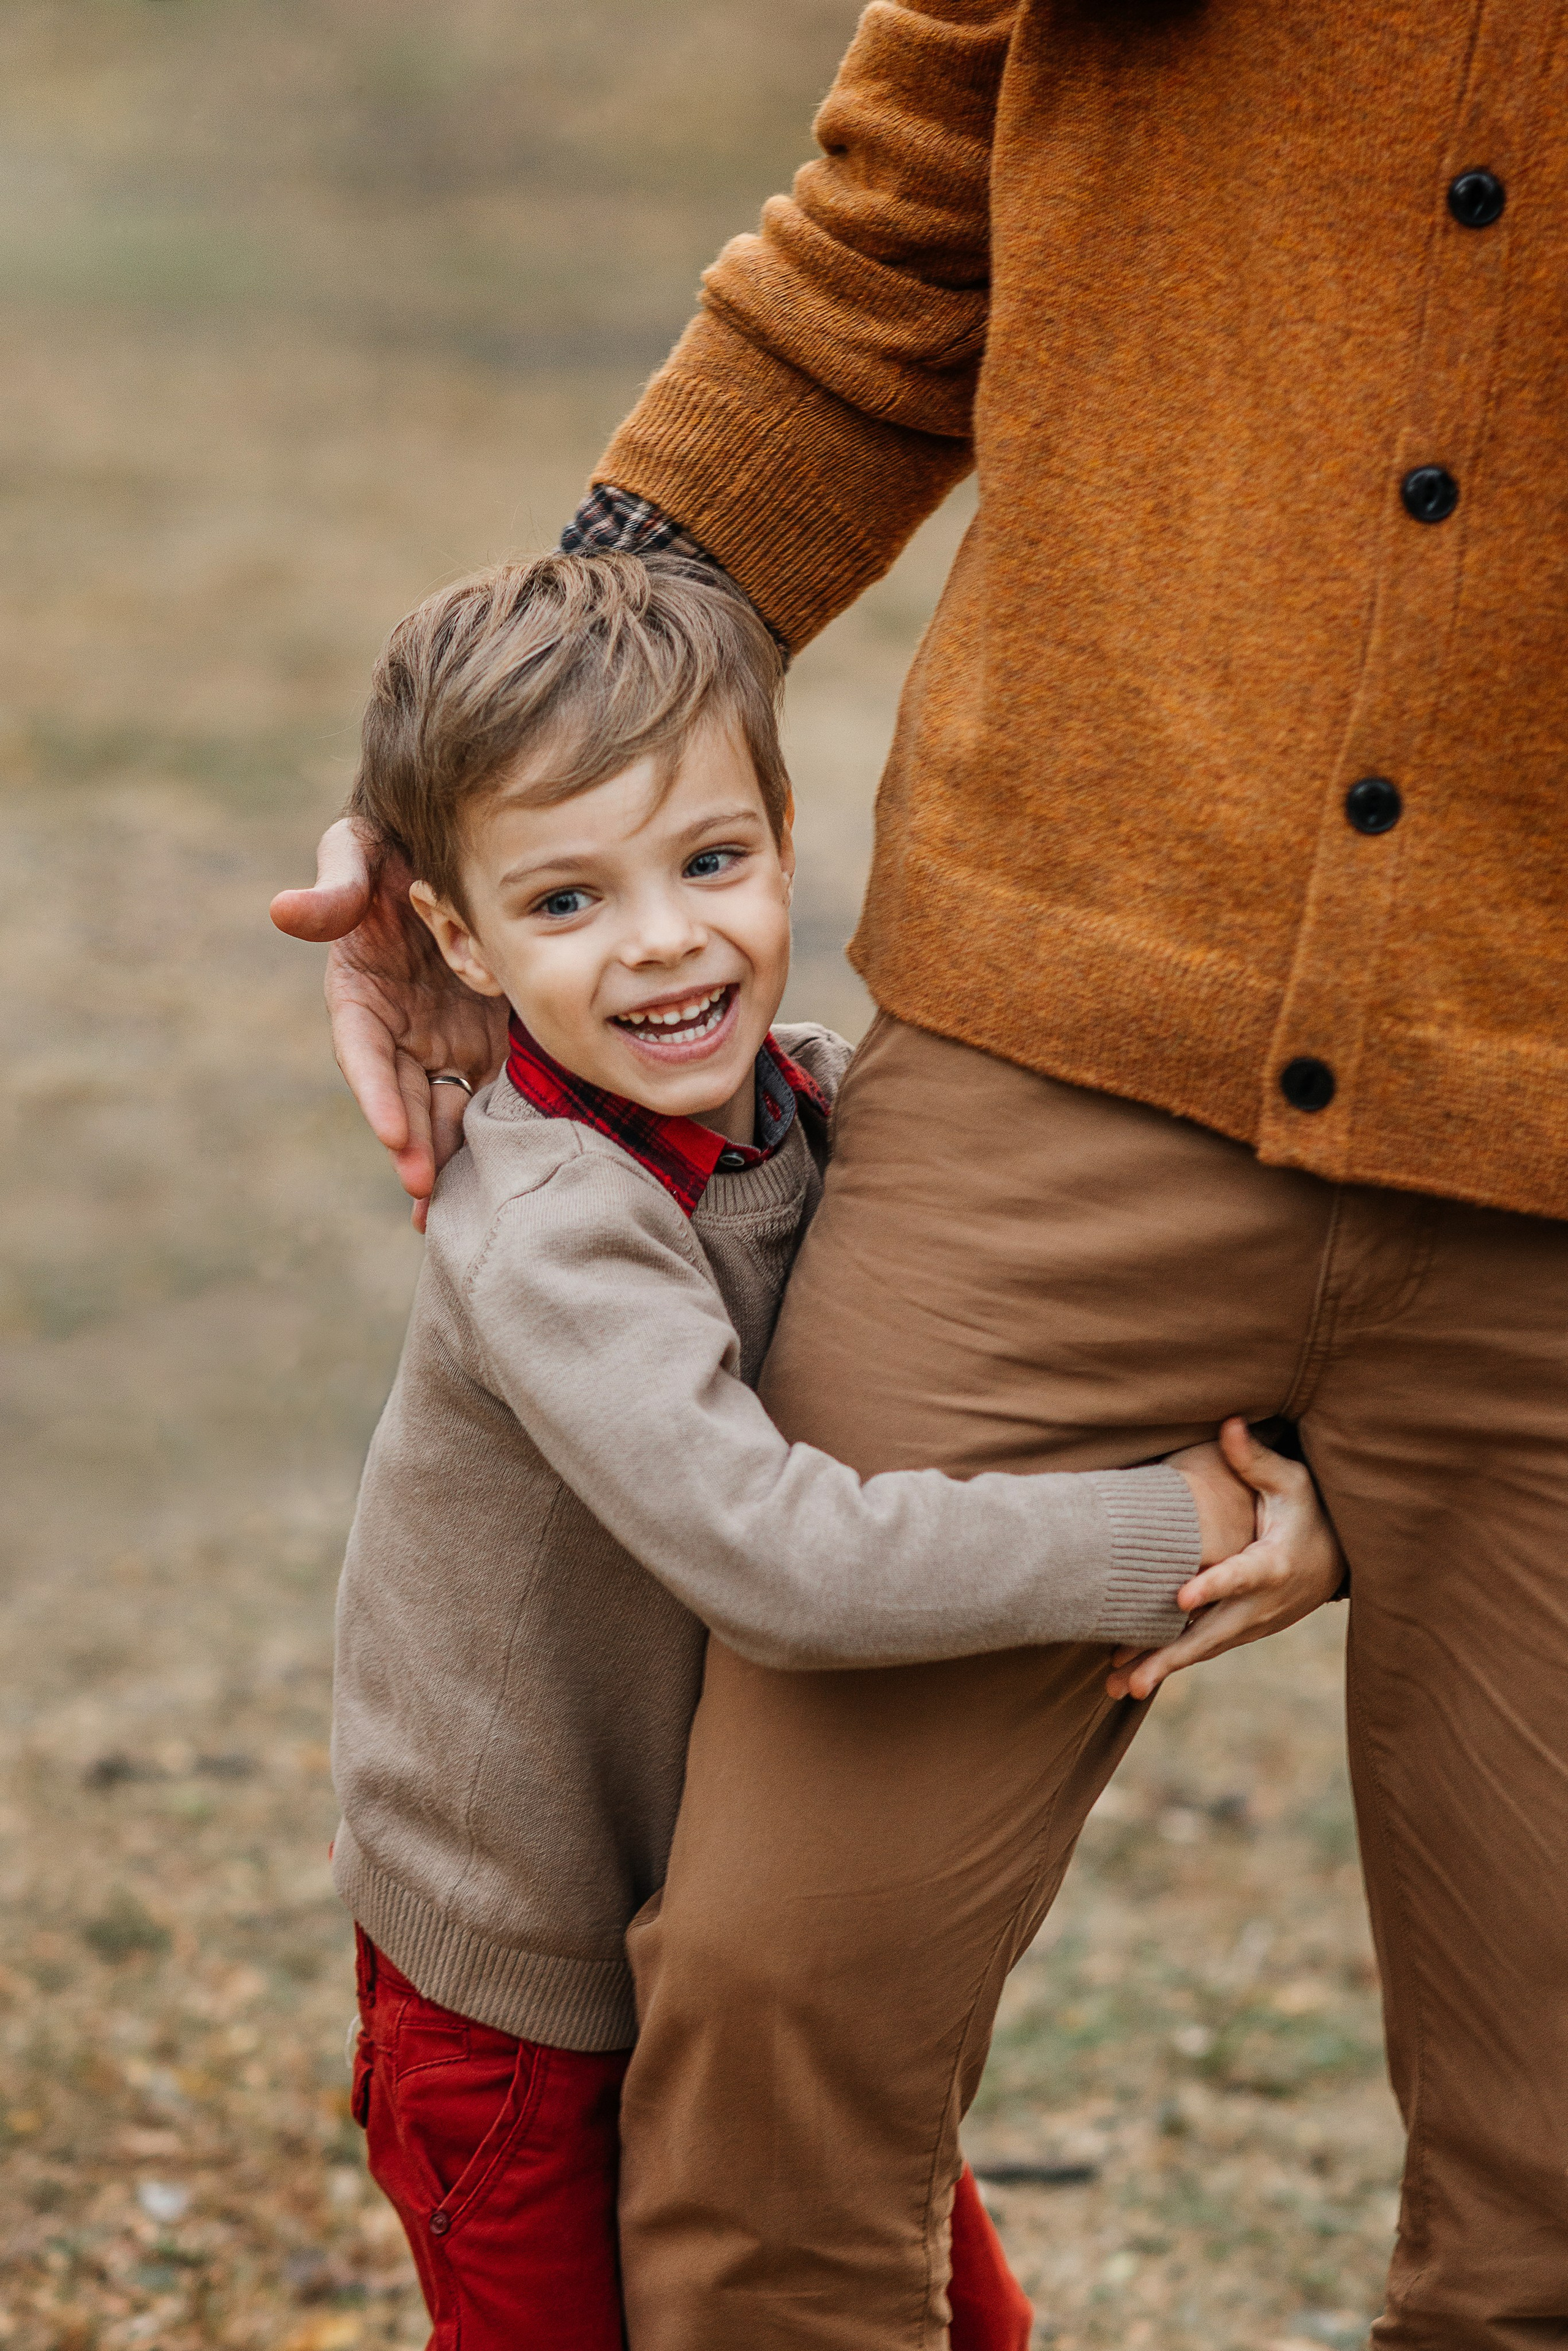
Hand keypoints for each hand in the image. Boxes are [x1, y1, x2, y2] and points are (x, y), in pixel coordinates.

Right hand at [270, 818, 508, 1229]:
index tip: (393, 1133)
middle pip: (404, 1096)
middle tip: (426, 1191)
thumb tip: (285, 910)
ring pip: (444, 1108)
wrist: (453, 844)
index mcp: (360, 992)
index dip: (377, 1094)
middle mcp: (398, 1027)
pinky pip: (489, 1094)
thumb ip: (335, 881)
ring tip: (457, 1210)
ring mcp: (441, 1039)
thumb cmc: (394, 841)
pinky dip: (494, 1136)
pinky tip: (510, 1179)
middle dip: (414, 1145)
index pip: (364, 1052)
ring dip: (448, 1157)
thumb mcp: (358, 846)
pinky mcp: (483, 1040)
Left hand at [1106, 1417, 1342, 1702]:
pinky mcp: (1241, 1631)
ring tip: (1118, 1688)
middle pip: (1213, 1633)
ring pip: (1203, 1649)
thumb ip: (1256, 1459)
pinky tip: (1132, 1678)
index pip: (1241, 1576)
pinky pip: (1203, 1649)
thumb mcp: (1292, 1481)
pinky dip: (1172, 1664)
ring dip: (1162, 1669)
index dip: (1213, 1587)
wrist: (1340, 1557)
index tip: (1180, 1597)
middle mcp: (1262, 1603)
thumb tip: (1229, 1424)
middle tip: (1131, 1678)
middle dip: (1171, 1656)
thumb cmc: (1309, 1510)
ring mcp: (1252, 1623)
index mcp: (1275, 1563)